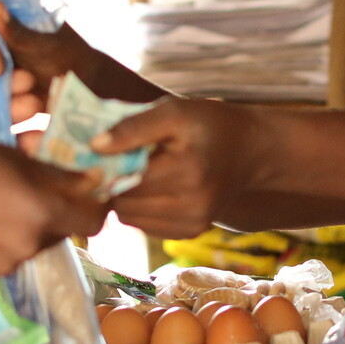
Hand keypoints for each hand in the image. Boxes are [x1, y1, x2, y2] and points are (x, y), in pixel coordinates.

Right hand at [0, 137, 105, 278]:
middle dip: (52, 213)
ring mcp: (1, 265)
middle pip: (59, 232)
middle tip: (26, 191)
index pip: (95, 220)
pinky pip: (0, 258)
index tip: (85, 193)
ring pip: (28, 246)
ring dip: (21, 228)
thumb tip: (95, 182)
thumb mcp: (13, 156)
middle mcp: (27, 245)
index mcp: (42, 211)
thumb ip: (58, 175)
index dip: (94, 206)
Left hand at [99, 98, 254, 238]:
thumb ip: (133, 127)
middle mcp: (193, 203)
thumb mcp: (174, 112)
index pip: (125, 179)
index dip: (106, 167)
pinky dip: (141, 210)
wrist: (250, 151)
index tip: (102, 152)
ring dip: (125, 198)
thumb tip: (94, 147)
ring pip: (131, 219)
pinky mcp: (192, 231)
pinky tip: (152, 189)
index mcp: (187, 169)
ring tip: (137, 174)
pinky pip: (146, 227)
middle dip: (114, 183)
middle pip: (125, 202)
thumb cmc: (209, 125)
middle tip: (118, 162)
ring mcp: (194, 222)